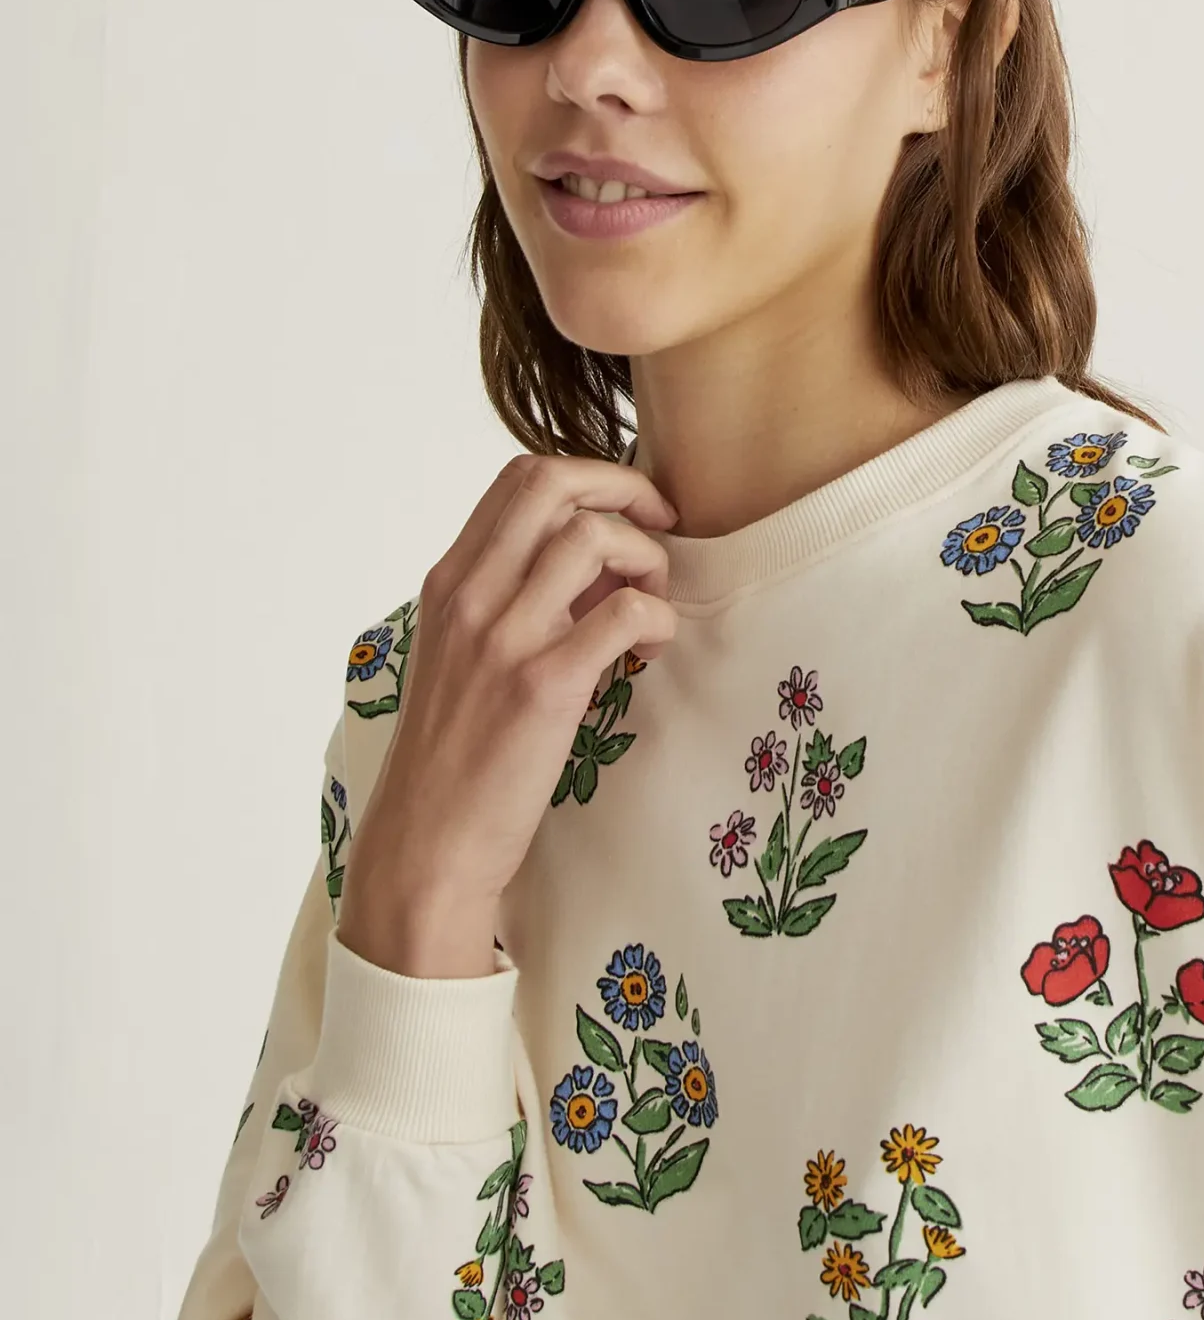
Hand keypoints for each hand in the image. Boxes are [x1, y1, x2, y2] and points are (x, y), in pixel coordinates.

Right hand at [337, 452, 678, 976]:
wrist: (426, 843)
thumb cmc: (455, 756)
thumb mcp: (464, 656)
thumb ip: (512, 600)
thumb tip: (595, 567)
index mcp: (449, 581)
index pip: (520, 476)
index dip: (590, 479)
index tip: (626, 515)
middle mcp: (470, 596)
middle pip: (554, 481)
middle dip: (625, 490)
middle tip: (660, 532)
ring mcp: (504, 638)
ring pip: (594, 537)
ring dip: (646, 560)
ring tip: (650, 609)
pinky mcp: (543, 687)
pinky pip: (625, 613)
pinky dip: (657, 620)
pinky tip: (651, 652)